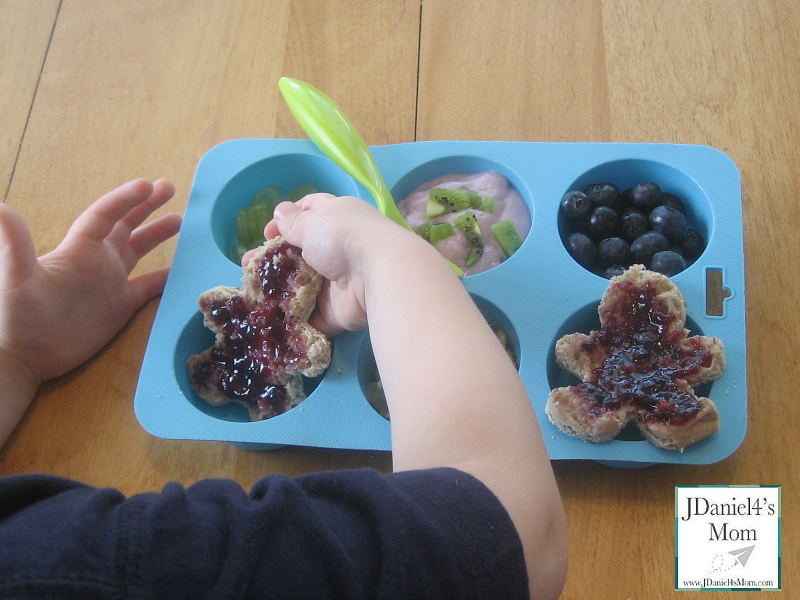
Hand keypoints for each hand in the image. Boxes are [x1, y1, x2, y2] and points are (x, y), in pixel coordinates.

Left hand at [0, 179, 180, 382]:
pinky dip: (164, 278)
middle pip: (125, 225)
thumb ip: (15, 243)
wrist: (21, 356)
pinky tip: (181, 271)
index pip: (105, 215)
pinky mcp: (118, 308)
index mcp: (78, 249)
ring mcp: (109, 284)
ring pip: (138, 251)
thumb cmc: (15, 315)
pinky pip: (148, 288)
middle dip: (146, 206)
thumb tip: (0, 207)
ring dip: (156, 235)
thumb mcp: (15, 277)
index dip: (126, 199)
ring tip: (179, 219)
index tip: (149, 185)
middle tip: (169, 187)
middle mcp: (96, 261)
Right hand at [262, 193, 412, 336]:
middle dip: (274, 259)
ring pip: (303, 286)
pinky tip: (269, 316)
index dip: (287, 220)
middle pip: (301, 252)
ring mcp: (339, 281)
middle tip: (248, 265)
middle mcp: (339, 248)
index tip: (268, 232)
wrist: (376, 275)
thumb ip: (293, 222)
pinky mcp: (339, 310)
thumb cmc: (342, 238)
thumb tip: (281, 211)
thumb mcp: (312, 222)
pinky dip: (295, 318)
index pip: (311, 211)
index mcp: (337, 218)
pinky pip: (313, 316)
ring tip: (250, 291)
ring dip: (278, 290)